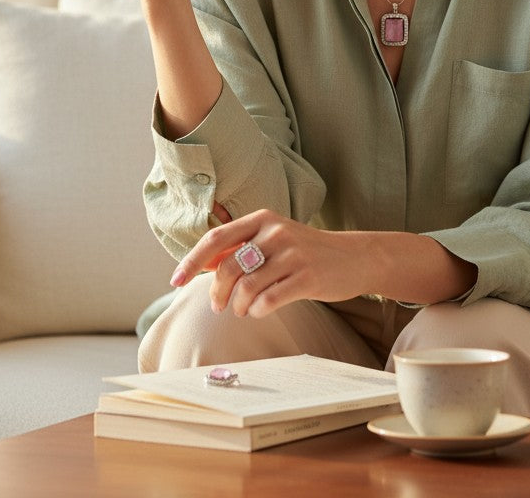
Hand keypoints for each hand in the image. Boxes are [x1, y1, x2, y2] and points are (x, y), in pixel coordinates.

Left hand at [170, 210, 376, 318]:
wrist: (354, 257)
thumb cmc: (306, 251)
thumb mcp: (274, 239)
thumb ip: (241, 247)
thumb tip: (201, 264)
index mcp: (262, 218)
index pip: (216, 239)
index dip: (192, 261)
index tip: (175, 281)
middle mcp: (275, 232)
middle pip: (228, 267)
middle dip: (216, 293)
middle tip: (219, 306)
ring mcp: (292, 254)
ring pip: (246, 287)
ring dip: (238, 305)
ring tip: (243, 309)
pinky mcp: (306, 277)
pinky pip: (268, 300)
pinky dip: (257, 310)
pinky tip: (260, 310)